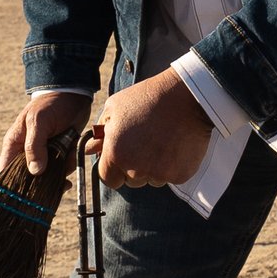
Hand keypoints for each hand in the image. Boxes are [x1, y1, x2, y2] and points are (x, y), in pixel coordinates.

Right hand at [0, 90, 89, 180]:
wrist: (74, 95)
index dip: (11, 187)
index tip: (25, 196)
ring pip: (47, 177)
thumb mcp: (39, 121)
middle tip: (57, 180)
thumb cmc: (51, 104)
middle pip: (28, 180)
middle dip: (43, 181)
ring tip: (67, 155)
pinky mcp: (58, 155)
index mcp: (14, 145)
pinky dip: (69, 166)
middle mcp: (26, 154)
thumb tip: (35, 172)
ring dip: (59, 171)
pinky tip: (73, 154)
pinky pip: (61, 170)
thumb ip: (34, 146)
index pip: (5, 172)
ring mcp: (43, 156)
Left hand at [95, 69, 211, 187]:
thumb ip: (101, 132)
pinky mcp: (180, 175)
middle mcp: (136, 169)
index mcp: (116, 154)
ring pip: (151, 179)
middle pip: (131, 180)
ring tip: (161, 141)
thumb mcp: (115, 108)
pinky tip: (174, 145)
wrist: (186, 96)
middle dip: (135, 167)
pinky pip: (171, 177)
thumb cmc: (147, 98)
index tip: (122, 158)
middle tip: (145, 143)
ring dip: (154, 167)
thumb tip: (90, 149)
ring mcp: (159, 174)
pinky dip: (172, 166)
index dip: (114, 169)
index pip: (108, 178)